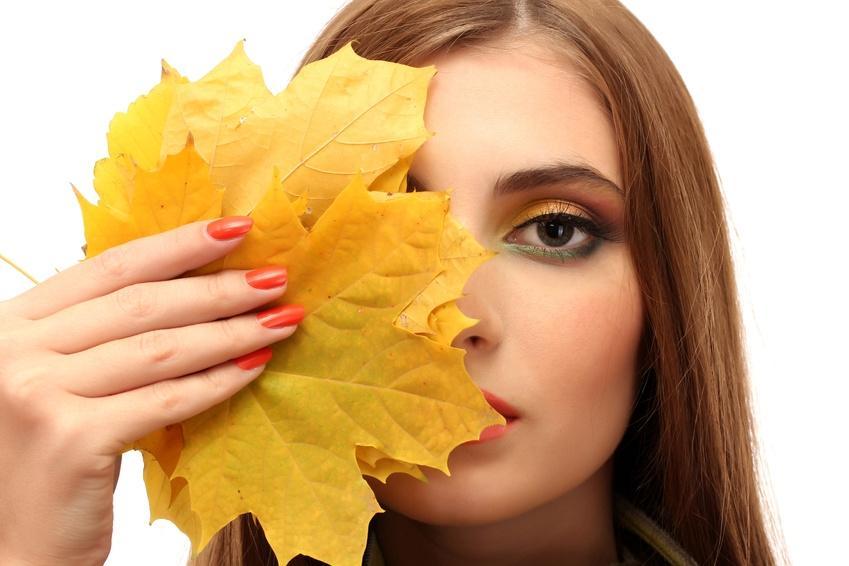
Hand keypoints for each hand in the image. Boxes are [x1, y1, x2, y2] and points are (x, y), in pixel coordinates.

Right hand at [0, 217, 303, 564]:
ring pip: (161, 348)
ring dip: (232, 331)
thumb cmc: (49, 457)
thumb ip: (101, 333)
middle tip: (276, 279)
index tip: (237, 229)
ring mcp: (37, 394)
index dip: (179, 245)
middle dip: (219, 288)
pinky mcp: (71, 438)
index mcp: (15, 323)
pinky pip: (166, 400)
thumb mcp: (59, 376)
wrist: (17, 544)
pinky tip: (254, 368)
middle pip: (141, 303)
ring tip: (281, 321)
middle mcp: (16, 351)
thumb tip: (194, 286)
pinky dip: (218, 382)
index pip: (111, 267)